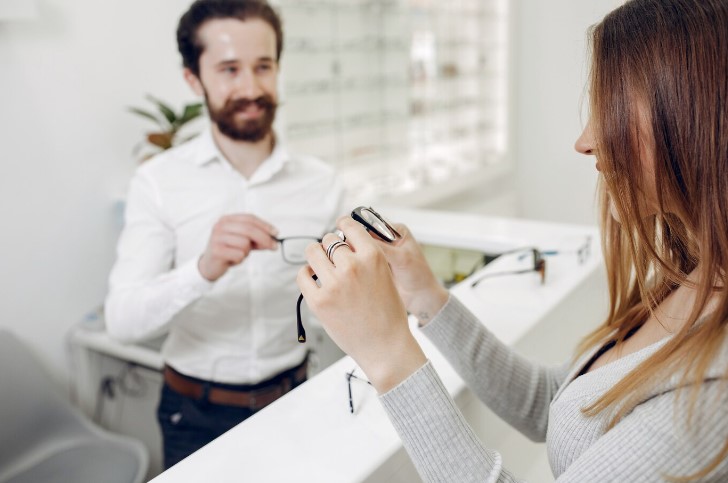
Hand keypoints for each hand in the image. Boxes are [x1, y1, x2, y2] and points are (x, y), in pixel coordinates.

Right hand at [198, 214, 277, 280]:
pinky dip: (240, 259)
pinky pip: (239, 255)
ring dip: (247, 252)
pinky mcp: (217, 250)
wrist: (209, 265)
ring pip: (245, 243)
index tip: (276, 233)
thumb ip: (257, 239)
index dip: (265, 225)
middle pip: (249, 229)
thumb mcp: (243, 242)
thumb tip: (273, 239)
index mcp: (227, 219)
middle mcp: (220, 226)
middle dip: (265, 238)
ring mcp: (217, 238)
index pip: (250, 218)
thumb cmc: (227, 251)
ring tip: (238, 254)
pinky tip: (232, 260)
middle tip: (273, 247)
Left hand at [297, 218, 426, 392]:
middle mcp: (352, 266)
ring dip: (316, 256)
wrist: (384, 346)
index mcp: (372, 257)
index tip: (340, 228)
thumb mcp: (385, 276)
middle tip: (332, 257)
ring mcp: (333, 284)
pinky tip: (314, 280)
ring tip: (321, 266)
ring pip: (312, 252)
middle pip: (329, 240)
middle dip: (330, 246)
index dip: (343, 226)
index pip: (349, 226)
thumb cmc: (388, 314)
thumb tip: (345, 243)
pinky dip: (306, 275)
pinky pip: (302, 275)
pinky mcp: (318, 300)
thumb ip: (366, 257)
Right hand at [342, 214, 447, 324]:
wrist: (422, 297)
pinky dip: (356, 264)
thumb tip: (361, 240)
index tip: (346, 234)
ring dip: (354, 254)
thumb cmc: (420, 276)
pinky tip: (351, 269)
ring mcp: (381, 254)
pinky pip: (362, 262)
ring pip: (361, 249)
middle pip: (364, 236)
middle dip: (354, 243)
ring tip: (347, 261)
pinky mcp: (375, 266)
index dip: (359, 229)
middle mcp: (388, 240)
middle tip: (346, 250)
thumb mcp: (402, 259)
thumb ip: (383, 249)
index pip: (373, 224)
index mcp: (396, 232)